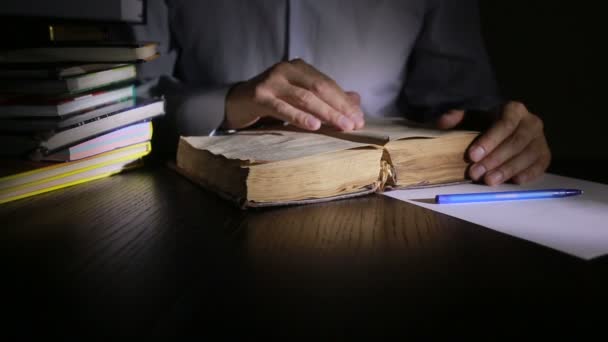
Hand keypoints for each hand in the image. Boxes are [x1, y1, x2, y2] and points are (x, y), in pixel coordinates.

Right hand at [223, 58, 364, 130]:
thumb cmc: (272, 101)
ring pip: (304, 97)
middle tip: (354, 124)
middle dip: (339, 107)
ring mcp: (272, 81)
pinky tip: (314, 126)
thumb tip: (356, 101)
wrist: (237, 103)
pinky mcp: (260, 96)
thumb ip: (325, 97)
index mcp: (299, 67)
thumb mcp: (299, 97)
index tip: (359, 118)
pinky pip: (283, 108)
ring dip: (325, 113)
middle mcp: (286, 69)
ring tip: (341, 126)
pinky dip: (300, 117)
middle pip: (319, 88)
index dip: (344, 101)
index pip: (327, 83)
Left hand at [436, 101, 550, 184]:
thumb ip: (457, 117)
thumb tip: (442, 121)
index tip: (472, 155)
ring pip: (527, 156)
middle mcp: (532, 122)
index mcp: (514, 110)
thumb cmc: (486, 124)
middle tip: (475, 173)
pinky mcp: (545, 155)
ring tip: (488, 181)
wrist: (508, 130)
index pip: (504, 125)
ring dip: (507, 170)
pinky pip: (539, 166)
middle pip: (515, 143)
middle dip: (494, 160)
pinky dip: (527, 174)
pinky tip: (513, 181)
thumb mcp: (472, 117)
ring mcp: (541, 140)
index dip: (489, 141)